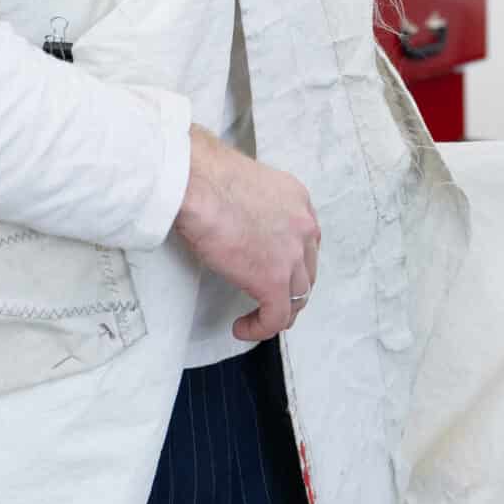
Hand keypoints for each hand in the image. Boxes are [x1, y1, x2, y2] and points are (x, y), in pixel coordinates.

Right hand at [173, 127, 321, 341]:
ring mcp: (291, 256)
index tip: (275, 269)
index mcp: (297, 200)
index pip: (306, 240)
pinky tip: (243, 327)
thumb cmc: (206, 176)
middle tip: (268, 297)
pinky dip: (261, 328)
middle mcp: (302, 227)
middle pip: (306, 270)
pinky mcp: (273, 281)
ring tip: (257, 317)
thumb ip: (253, 205)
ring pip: (297, 298)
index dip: (292, 260)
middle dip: (290, 288)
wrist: (196, 184)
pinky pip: (276, 317)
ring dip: (277, 311)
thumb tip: (236, 217)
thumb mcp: (245, 183)